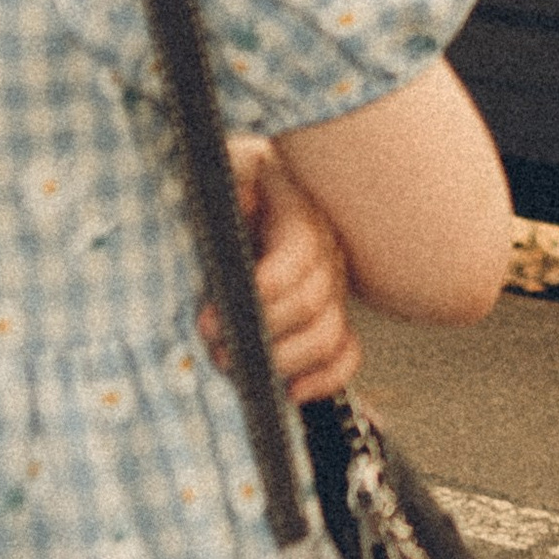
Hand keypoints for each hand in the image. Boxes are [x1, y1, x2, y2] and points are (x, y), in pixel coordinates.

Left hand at [210, 134, 361, 402]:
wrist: (231, 192)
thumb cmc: (223, 183)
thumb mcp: (222, 170)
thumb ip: (233, 176)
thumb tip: (245, 191)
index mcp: (300, 208)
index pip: (303, 248)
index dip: (265, 286)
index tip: (213, 312)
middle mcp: (324, 248)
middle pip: (315, 299)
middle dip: (259, 330)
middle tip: (213, 339)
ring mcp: (330, 286)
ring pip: (329, 332)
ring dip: (281, 359)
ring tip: (234, 363)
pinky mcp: (327, 317)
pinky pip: (346, 353)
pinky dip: (324, 377)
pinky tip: (291, 389)